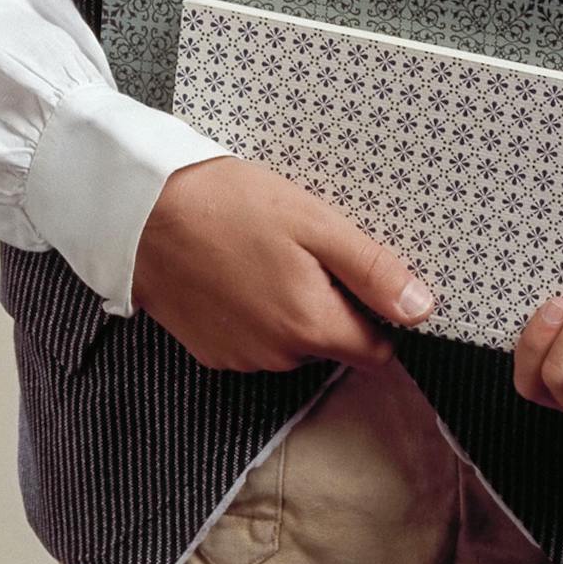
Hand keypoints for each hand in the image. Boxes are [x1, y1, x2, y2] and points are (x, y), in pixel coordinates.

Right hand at [132, 155, 436, 372]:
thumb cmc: (228, 205)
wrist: (140, 212)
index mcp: (310, 325)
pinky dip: (254, 312)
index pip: (376, 351)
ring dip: (290, 307)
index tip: (360, 275)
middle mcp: (278, 356)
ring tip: (264, 252)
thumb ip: (370, 270)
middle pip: (332, 344)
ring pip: (291, 342)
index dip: (377, 314)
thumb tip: (422, 310)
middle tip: (305, 247)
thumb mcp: (313, 222)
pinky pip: (253, 340)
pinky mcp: (210, 352)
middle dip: (330, 303)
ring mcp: (240, 358)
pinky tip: (236, 270)